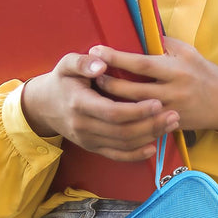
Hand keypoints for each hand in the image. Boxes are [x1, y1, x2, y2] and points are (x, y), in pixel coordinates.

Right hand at [20, 52, 179, 161]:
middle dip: (150, 125)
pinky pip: (116, 155)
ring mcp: (88, 140)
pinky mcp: (92, 147)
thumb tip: (102, 63)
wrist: (43, 106)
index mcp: (79, 103)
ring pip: (123, 144)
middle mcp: (83, 126)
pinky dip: (135, 154)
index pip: (112, 112)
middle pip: (122, 131)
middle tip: (174, 115)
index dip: (137, 111)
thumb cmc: (62, 80)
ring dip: (149, 137)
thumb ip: (83, 62)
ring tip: (171, 124)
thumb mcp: (66, 64)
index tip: (157, 102)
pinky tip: (153, 147)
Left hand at [90, 37, 217, 131]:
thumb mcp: (187, 51)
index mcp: (175, 69)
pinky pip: (143, 124)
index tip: (97, 50)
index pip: (141, 63)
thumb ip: (163, 43)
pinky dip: (126, 118)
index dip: (117, 58)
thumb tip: (137, 31)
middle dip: (108, 82)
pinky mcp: (169, 125)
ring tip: (95, 92)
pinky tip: (111, 113)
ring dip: (113, 101)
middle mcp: (172, 91)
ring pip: (134, 110)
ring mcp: (170, 111)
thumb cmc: (202, 71)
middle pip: (133, 90)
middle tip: (90, 74)